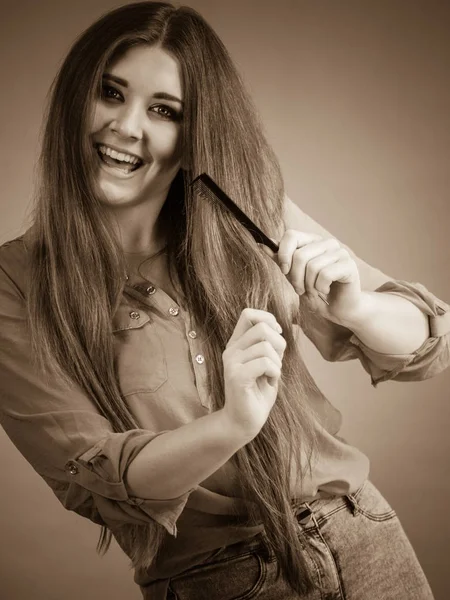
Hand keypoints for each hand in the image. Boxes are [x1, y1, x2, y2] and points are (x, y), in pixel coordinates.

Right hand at [222, 308, 285, 439]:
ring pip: (266, 347)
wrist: (243, 422)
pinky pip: (265, 363)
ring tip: (271, 375)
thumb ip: (269, 345)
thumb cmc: (257, 393)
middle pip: (262, 328)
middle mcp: (231, 350)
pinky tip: (270, 381)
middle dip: (279, 343)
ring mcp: (231, 363)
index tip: (276, 334)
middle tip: (277, 362)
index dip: (268, 319)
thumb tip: (277, 327)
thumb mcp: (266, 363)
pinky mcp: (237, 377)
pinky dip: (275, 372)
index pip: (248, 314)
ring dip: (277, 362)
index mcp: (236, 344)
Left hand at [260, 229, 363, 325]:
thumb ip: (281, 260)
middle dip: (296, 278)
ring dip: (309, 286)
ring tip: (314, 291)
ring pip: (312, 267)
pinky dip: (320, 288)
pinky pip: (325, 275)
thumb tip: (261, 244)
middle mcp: (327, 243)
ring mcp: (340, 252)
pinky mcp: (349, 265)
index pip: (291, 235)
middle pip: (300, 255)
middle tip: (301, 289)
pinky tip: (325, 290)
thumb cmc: (317, 291)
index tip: (284, 271)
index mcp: (312, 241)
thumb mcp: (294, 275)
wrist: (340, 308)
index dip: (283, 254)